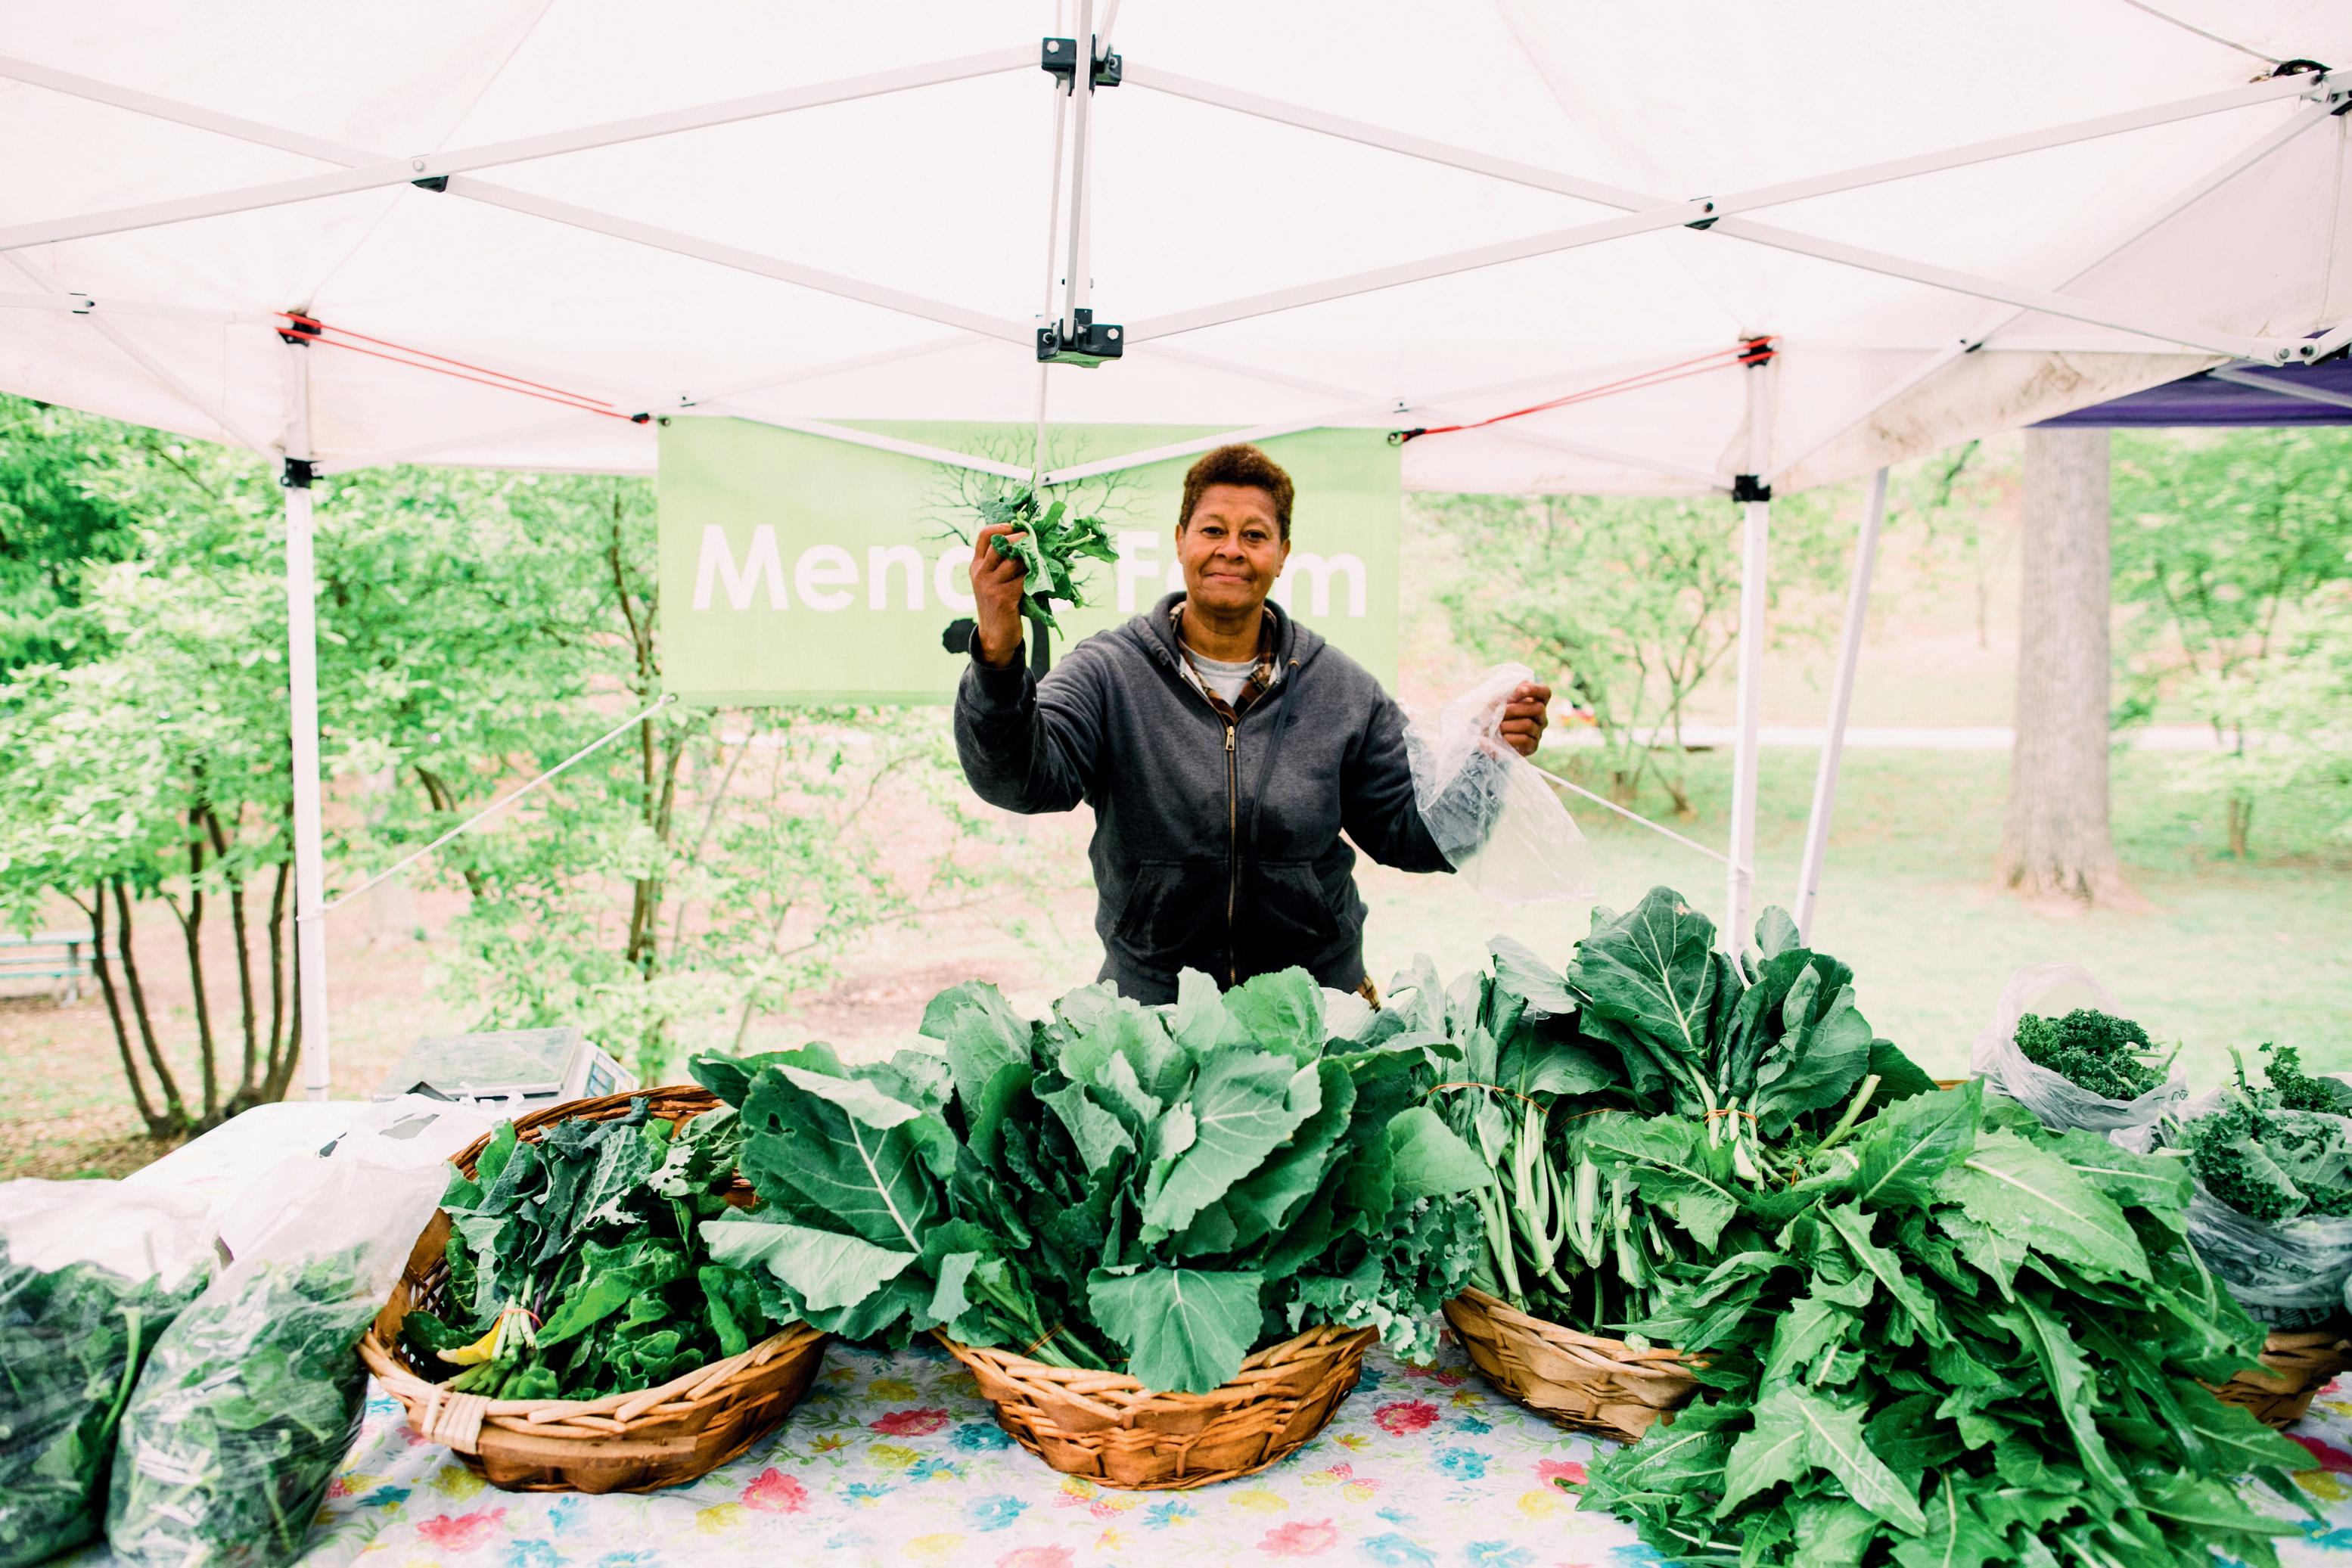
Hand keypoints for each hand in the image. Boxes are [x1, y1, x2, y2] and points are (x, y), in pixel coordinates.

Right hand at [970, 523, 1027, 666]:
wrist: (995, 635)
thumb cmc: (999, 604)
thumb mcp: (994, 581)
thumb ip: (1002, 563)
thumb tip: (1028, 540)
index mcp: (976, 565)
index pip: (985, 535)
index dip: (1003, 526)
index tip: (1018, 526)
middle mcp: (980, 573)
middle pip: (1000, 544)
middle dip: (1020, 538)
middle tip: (1034, 537)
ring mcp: (991, 585)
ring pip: (1014, 561)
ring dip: (1031, 556)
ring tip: (1041, 555)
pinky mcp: (1003, 598)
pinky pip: (1023, 579)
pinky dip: (1035, 574)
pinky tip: (1042, 574)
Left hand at [1499, 681, 1550, 757]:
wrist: (1487, 739)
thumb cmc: (1494, 716)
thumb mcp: (1497, 701)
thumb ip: (1507, 692)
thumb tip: (1518, 687)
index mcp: (1535, 702)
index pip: (1545, 692)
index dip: (1536, 689)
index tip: (1521, 689)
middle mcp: (1541, 717)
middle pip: (1538, 708)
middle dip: (1515, 709)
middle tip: (1499, 713)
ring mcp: (1538, 732)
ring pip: (1528, 724)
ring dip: (1508, 725)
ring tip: (1497, 726)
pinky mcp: (1532, 746)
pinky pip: (1525, 740)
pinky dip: (1510, 737)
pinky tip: (1502, 737)